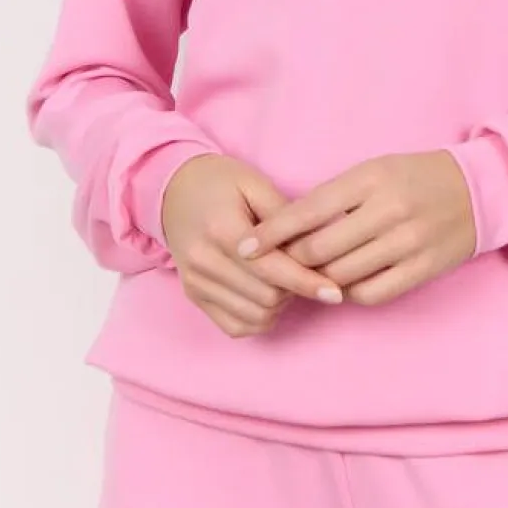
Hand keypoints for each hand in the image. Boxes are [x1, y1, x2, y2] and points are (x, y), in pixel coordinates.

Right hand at [161, 154, 344, 337]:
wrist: (172, 189)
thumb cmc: (219, 181)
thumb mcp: (254, 183)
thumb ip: (285, 215)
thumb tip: (316, 246)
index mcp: (222, 229)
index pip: (272, 269)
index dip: (307, 282)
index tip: (335, 292)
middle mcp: (204, 261)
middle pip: (266, 297)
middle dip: (294, 288)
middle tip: (300, 265)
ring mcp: (195, 283)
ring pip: (255, 316)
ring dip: (278, 304)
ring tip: (281, 276)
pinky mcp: (193, 296)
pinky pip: (236, 326)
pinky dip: (259, 317)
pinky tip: (264, 292)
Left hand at [234, 151, 477, 305]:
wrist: (476, 190)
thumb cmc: (414, 177)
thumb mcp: (373, 171)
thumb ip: (334, 197)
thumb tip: (287, 230)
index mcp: (371, 178)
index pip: (308, 210)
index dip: (272, 232)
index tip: (244, 246)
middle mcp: (388, 210)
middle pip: (320, 249)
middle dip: (291, 262)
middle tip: (274, 267)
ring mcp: (408, 243)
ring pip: (342, 276)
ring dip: (317, 280)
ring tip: (308, 276)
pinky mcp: (422, 270)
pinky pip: (371, 294)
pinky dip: (349, 293)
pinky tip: (343, 284)